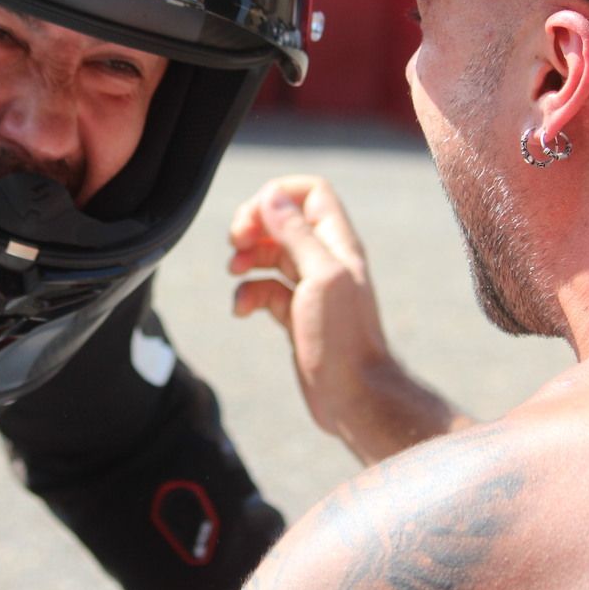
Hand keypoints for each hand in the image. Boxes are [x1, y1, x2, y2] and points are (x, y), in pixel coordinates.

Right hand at [229, 176, 463, 462]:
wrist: (353, 397)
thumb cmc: (342, 339)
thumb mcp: (320, 278)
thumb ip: (296, 235)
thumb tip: (271, 197)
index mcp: (337, 243)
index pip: (311, 192)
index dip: (279, 194)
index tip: (255, 217)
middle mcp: (325, 260)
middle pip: (283, 219)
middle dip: (254, 224)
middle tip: (237, 242)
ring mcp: (310, 287)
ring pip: (271, 254)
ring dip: (247, 257)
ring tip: (235, 270)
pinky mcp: (296, 315)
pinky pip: (265, 290)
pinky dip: (248, 294)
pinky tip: (242, 311)